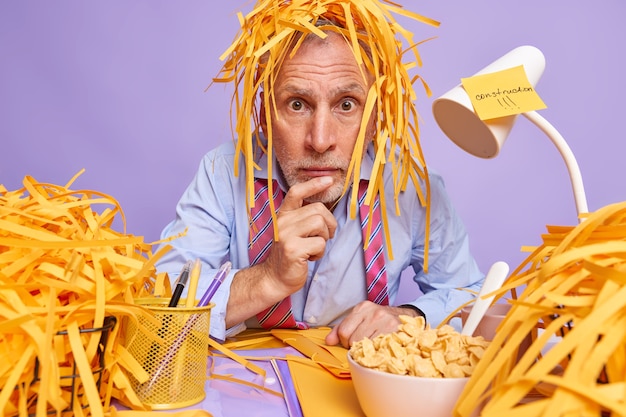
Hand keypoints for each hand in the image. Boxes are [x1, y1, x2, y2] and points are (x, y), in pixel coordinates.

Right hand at [262, 176, 337, 295]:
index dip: (313, 184)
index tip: (329, 180)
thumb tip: (325, 205)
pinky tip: (310, 257)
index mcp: (283, 215)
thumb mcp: (294, 231)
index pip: (296, 192)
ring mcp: (286, 235)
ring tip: (315, 247)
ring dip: (324, 237)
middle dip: (329, 223)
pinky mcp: (293, 249)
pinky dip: (320, 252)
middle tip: (325, 236)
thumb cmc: (291, 253)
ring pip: (320, 224)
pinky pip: (320, 243)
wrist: (276, 277)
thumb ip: (304, 217)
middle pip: (317, 209)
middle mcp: (282, 222)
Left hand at [325, 301, 420, 347]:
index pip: (343, 331)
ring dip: (367, 350)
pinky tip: (381, 348)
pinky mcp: (395, 331)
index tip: (351, 342)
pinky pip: (378, 349)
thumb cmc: (380, 321)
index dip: (344, 341)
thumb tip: (328, 341)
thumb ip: (341, 329)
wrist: (407, 318)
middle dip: (355, 346)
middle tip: (364, 345)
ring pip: (365, 346)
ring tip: (374, 346)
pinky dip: (378, 352)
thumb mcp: (360, 319)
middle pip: (352, 340)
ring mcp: (385, 321)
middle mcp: (373, 312)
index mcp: (362, 307)